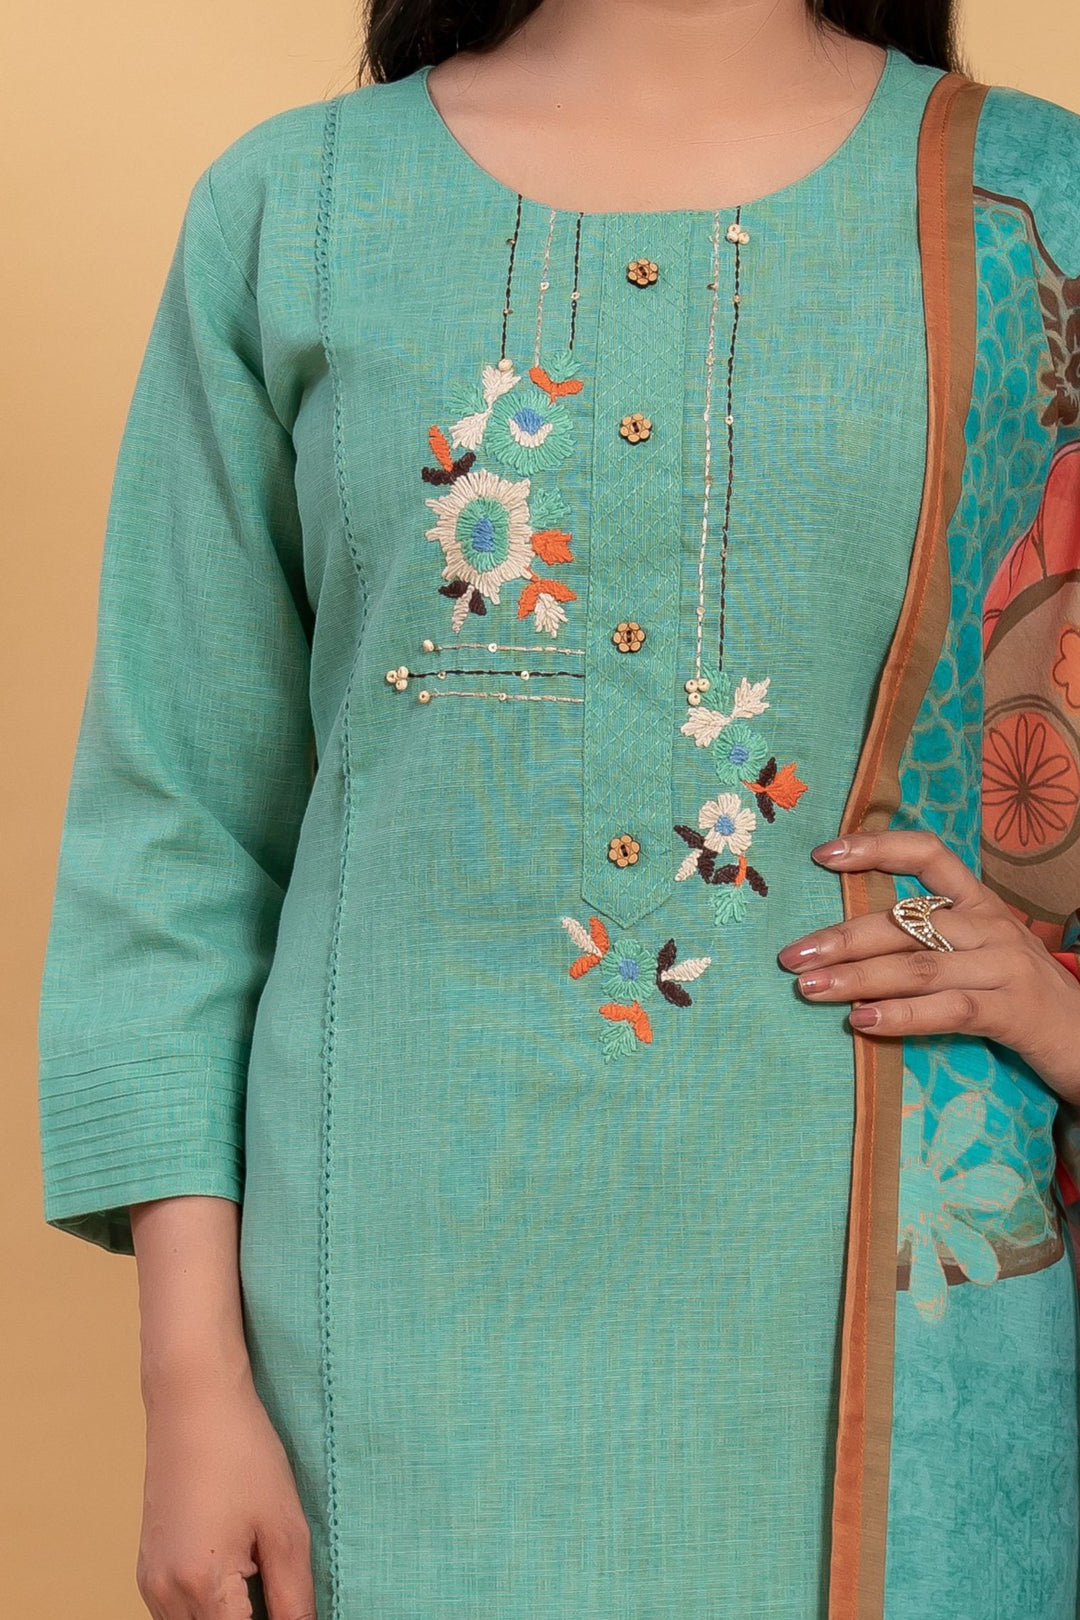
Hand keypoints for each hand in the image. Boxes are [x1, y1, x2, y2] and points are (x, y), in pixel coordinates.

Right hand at [136, 1359, 314, 1619]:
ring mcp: (150, 1584)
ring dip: (230, 1618)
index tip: (294, 1610)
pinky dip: (210, 1609)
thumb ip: (295, 1600)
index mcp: (201, 1586)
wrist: (192, 1400)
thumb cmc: (242, 1452)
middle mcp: (165, 1594)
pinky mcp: (147, 1571)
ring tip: (262, 1579)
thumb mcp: (285, 1527)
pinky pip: (178, 1614)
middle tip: (281, 1592)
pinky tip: (238, 1575)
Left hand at [776, 829, 1079, 1105]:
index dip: (876, 848)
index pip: (927, 854)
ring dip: (856, 978)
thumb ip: (926, 941)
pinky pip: (948, 1008)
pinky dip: (901, 1015)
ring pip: (917, 965)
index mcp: (978, 903)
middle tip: (791, 954)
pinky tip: (862, 1022)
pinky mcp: (1013, 1011)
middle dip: (841, 936)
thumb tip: (843, 946)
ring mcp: (1004, 966)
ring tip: (809, 987)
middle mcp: (990, 925)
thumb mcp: (977, 954)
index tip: (822, 854)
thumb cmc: (1017, 996)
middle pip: (904, 921)